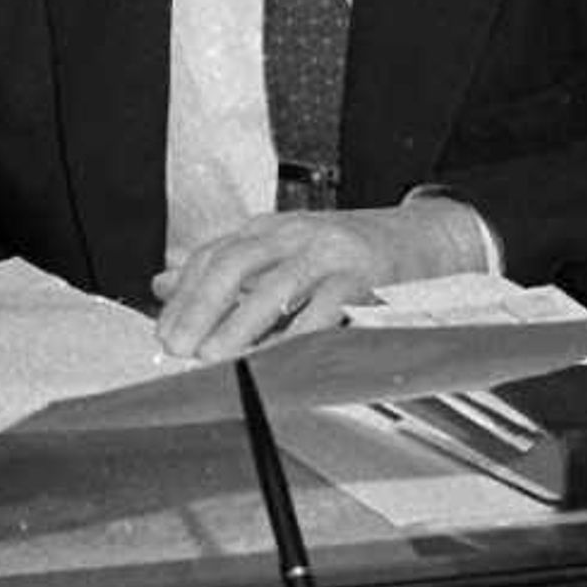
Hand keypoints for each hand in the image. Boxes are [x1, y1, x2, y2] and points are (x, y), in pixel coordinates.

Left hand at [150, 200, 490, 358]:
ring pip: (276, 285)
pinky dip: (300, 333)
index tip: (164, 331)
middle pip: (235, 264)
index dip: (185, 294)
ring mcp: (330, 252)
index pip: (213, 256)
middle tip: (179, 346)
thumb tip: (161, 284)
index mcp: (269, 229)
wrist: (424, 239)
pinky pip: (327, 306)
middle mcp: (295, 233)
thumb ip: (224, 269)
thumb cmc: (346, 254)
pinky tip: (280, 357)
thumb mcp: (281, 251)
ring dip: (241, 324)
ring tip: (215, 357)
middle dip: (202, 307)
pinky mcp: (364, 276)